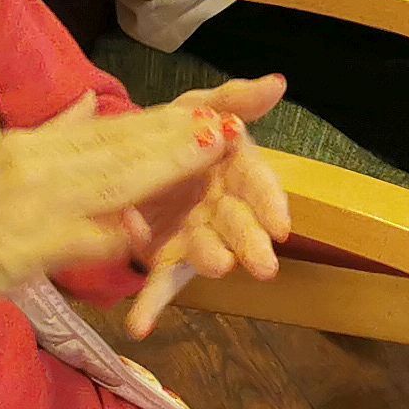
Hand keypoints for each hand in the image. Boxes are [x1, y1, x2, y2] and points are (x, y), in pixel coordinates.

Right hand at [0, 96, 241, 334]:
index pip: (111, 129)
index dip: (166, 122)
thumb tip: (92, 103)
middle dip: (180, 136)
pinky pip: (73, 240)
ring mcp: (27, 206)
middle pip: (120, 147)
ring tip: (213, 152)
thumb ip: (53, 136)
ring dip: (164, 168)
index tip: (214, 111)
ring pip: (108, 182)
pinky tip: (146, 236)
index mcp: (31, 147)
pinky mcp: (18, 250)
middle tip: (235, 122)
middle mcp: (32, 165)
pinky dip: (110, 236)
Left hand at [115, 76, 293, 337]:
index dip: (272, 205)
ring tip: (215, 269)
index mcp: (235, 173)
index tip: (282, 226)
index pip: (261, 188)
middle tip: (262, 266)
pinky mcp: (162, 256)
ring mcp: (192, 235)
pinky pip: (158, 282)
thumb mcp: (201, 107)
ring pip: (204, 252)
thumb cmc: (177, 130)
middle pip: (239, 226)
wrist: (126, 153)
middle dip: (251, 244)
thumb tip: (278, 81)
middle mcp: (220, 209)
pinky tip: (139, 326)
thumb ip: (236, 99)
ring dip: (209, 262)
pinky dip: (150, 305)